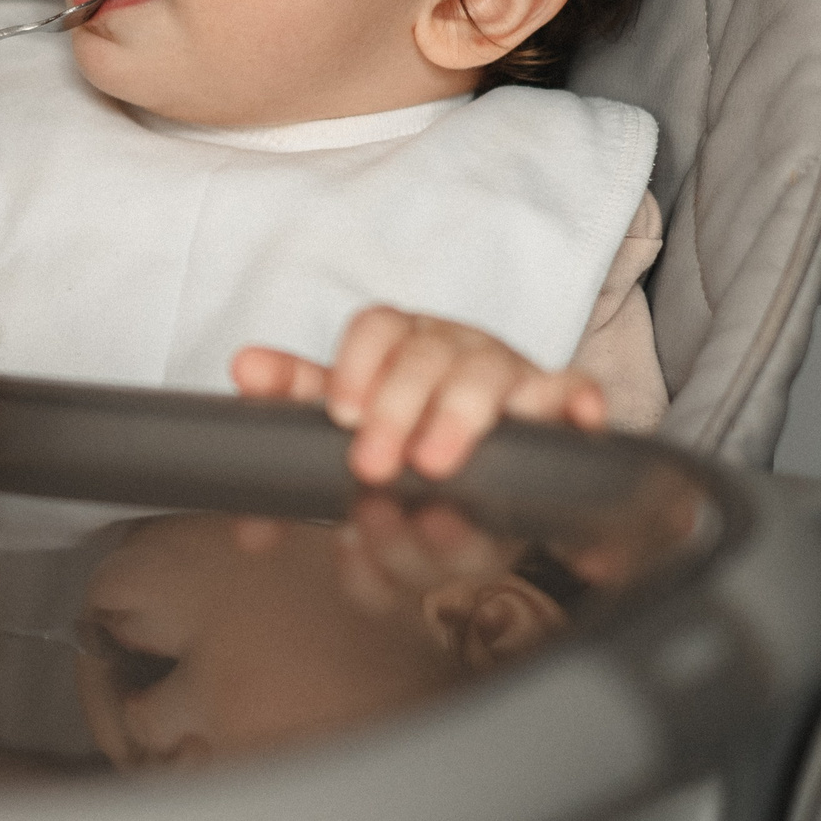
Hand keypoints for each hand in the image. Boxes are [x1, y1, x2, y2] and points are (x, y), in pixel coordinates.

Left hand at [231, 307, 606, 484]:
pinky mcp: (557, 408)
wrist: (468, 493)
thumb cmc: (398, 447)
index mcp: (399, 345)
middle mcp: (453, 350)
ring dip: (461, 415)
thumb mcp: (342, 431)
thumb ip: (290, 407)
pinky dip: (575, 404)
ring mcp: (508, 375)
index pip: (377, 328)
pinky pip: (575, 393)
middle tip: (372, 466)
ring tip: (434, 465)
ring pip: (493, 374)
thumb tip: (245, 367)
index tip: (339, 414)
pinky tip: (570, 422)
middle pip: (429, 355)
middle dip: (399, 407)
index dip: (357, 364)